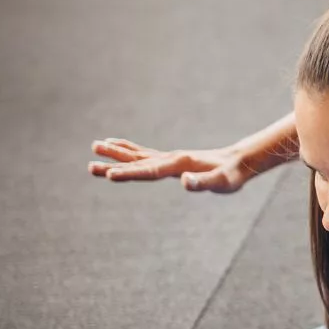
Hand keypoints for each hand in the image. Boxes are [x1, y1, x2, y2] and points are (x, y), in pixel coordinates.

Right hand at [87, 139, 259, 192]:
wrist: (238, 162)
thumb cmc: (231, 175)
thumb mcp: (222, 182)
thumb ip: (204, 182)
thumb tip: (185, 182)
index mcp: (178, 164)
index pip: (149, 171)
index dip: (129, 174)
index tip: (109, 175)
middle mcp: (170, 158)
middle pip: (137, 162)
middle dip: (115, 164)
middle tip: (91, 165)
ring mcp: (169, 157)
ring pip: (137, 155)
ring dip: (116, 153)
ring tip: (95, 147)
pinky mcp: (170, 160)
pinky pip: (144, 154)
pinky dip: (128, 149)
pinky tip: (115, 145)